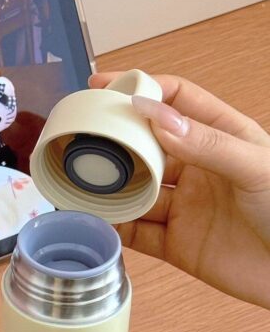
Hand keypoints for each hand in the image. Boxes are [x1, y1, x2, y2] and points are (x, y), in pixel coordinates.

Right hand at [90, 72, 269, 308]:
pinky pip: (138, 232)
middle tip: (82, 135)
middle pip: (147, 145)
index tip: (105, 86)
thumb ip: (206, 143)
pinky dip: (115, 226)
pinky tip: (96, 218)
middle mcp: (198, 168)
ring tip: (79, 178)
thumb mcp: (255, 167)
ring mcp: (185, 207)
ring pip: (136, 190)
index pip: (176, 100)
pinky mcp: (177, 245)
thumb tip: (155, 115)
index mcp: (222, 137)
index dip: (141, 89)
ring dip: (109, 185)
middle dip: (115, 139)